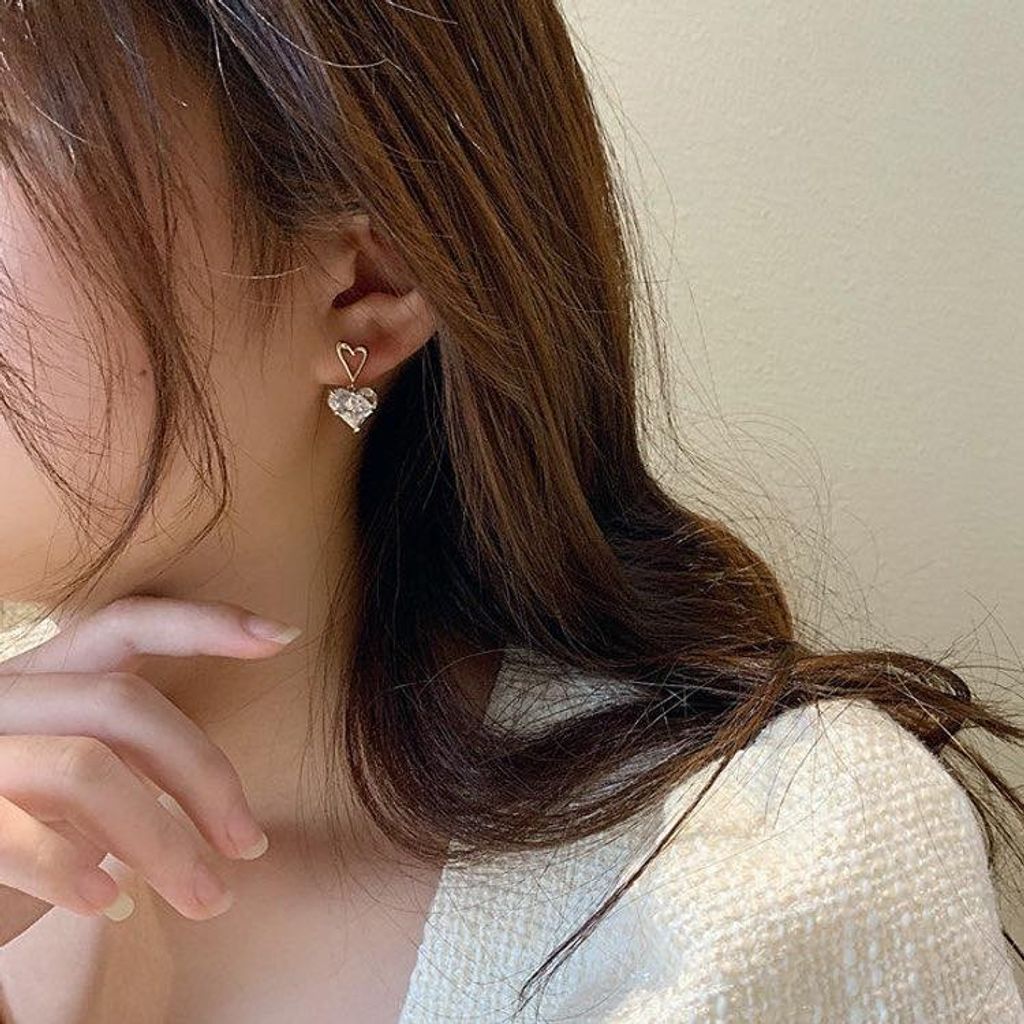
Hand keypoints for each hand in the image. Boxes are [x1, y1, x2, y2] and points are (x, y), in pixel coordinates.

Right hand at [0, 595, 300, 946]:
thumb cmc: (24, 830)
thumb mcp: (82, 779)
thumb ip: (132, 757)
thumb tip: (230, 802)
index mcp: (45, 677)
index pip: (124, 624)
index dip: (202, 622)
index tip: (283, 636)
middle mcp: (4, 698)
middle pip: (123, 704)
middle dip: (203, 775)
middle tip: (250, 845)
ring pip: (84, 770)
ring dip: (160, 843)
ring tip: (206, 897)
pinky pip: (16, 836)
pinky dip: (71, 872)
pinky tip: (111, 904)